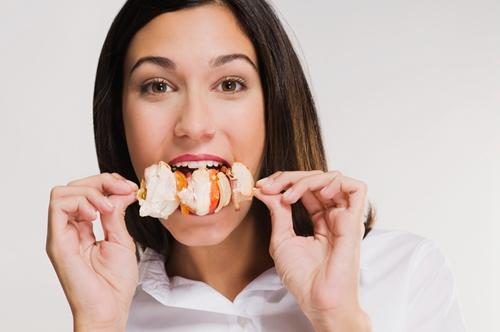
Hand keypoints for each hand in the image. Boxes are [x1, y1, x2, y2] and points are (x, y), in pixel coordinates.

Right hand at [46, 172, 138, 330]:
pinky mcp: (57, 242)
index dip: (108, 183)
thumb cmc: (115, 282)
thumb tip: (121, 191)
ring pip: (63, 192)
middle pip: (74, 187)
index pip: (87, 192)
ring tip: (108, 208)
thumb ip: (116, 214)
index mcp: (84, 228)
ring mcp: (62, 234)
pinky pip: (58, 207)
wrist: (110, 308)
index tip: (129, 188)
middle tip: (123, 190)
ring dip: (90, 192)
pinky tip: (96, 215)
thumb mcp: (121, 239)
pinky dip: (79, 202)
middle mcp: (70, 229)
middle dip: (101, 181)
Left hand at [254, 170, 370, 330]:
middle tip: (269, 186)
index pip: (305, 189)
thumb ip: (278, 212)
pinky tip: (318, 192)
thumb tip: (265, 189)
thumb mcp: (282, 239)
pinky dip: (335, 182)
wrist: (317, 299)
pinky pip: (356, 189)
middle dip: (289, 178)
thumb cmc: (303, 278)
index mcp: (320, 221)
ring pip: (333, 178)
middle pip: (316, 180)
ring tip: (288, 195)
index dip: (283, 182)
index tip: (262, 187)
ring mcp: (345, 217)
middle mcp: (334, 216)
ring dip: (307, 179)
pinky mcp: (354, 221)